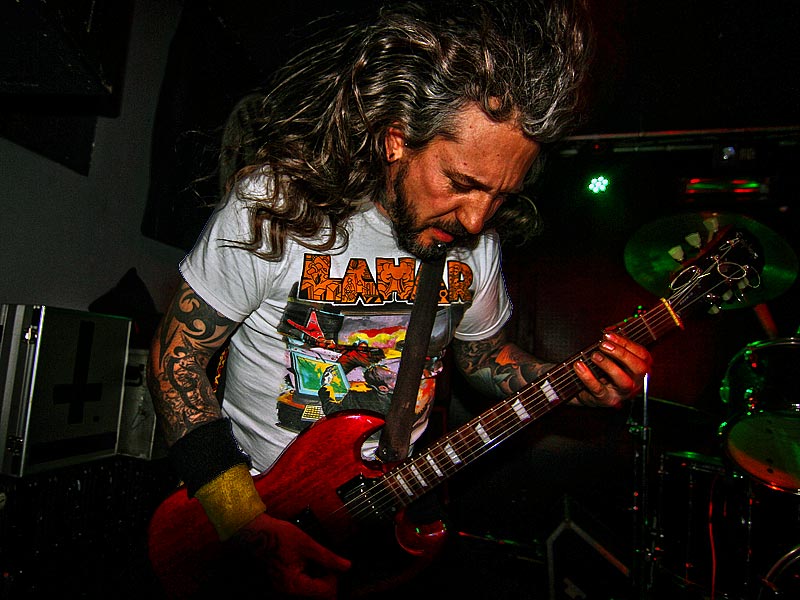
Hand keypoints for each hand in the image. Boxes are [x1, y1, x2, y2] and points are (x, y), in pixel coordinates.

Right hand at [231, 512, 350, 597]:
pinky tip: (307, 561)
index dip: (333, 578)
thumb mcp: (308, 544)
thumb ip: (328, 557)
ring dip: (318, 576)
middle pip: (319, 593)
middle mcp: (289, 591)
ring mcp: (286, 588)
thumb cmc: (279, 536)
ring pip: (312, 589)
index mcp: (295, 585)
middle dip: (326, 577)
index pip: (325, 592)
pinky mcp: (285, 583)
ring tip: (313, 559)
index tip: (332, 564)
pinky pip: (303, 584)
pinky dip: (310, 574)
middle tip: (323, 560)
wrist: (259, 533)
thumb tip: (346, 566)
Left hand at [573, 332, 651, 408]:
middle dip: (622, 354)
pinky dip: (588, 377)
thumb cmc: (601, 370)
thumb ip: (613, 344)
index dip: (627, 343)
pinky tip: (580, 366)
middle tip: (603, 345)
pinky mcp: (606, 400)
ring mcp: (622, 393)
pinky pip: (598, 389)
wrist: (586, 390)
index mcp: (639, 369)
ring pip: (623, 381)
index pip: (643, 355)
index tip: (608, 335)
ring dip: (609, 365)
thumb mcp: (610, 357)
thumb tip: (609, 332)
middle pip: (639, 368)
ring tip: (594, 355)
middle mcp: (635, 382)